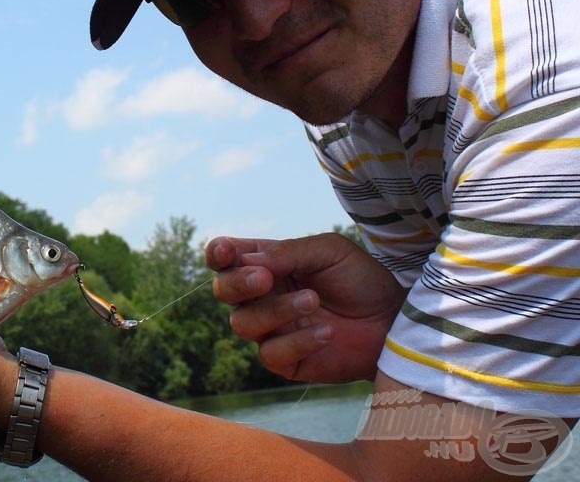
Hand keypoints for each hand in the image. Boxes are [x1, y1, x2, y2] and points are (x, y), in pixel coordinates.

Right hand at [206, 233, 405, 382]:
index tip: (227, 252)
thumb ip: (288, 253)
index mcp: (266, 265)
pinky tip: (326, 332)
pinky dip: (298, 342)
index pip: (225, 258)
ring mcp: (271, 330)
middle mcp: (262, 297)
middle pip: (223, 290)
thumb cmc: (361, 280)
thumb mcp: (329, 251)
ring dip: (275, 311)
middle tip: (266, 279)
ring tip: (313, 300)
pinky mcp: (286, 361)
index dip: (218, 254)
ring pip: (242, 323)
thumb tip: (249, 261)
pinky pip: (270, 354)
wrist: (394, 321)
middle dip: (237, 284)